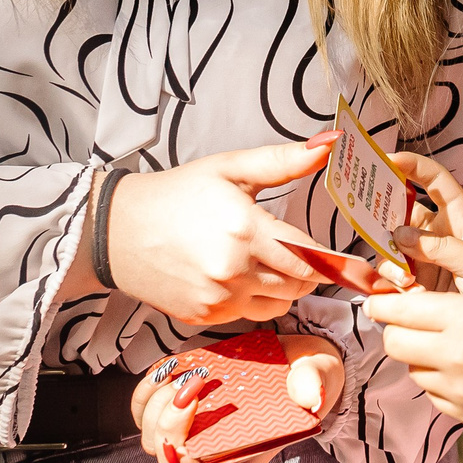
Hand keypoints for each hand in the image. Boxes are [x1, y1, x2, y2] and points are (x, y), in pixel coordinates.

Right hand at [100, 141, 334, 327]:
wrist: (116, 231)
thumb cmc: (175, 195)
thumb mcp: (229, 169)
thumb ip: (282, 161)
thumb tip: (329, 145)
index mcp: (245, 230)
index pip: (309, 256)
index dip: (331, 259)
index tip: (346, 260)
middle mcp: (233, 271)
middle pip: (299, 284)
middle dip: (310, 271)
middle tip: (303, 254)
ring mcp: (218, 299)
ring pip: (279, 306)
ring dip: (285, 288)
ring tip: (269, 263)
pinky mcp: (204, 317)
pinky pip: (251, 316)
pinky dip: (257, 300)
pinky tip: (241, 277)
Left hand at [133, 333, 344, 462]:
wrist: (293, 356)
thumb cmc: (308, 377)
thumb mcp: (320, 378)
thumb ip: (314, 386)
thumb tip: (310, 398)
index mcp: (245, 460)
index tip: (189, 451)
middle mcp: (213, 453)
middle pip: (172, 459)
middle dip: (170, 426)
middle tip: (194, 386)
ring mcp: (192, 432)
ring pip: (152, 436)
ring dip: (157, 406)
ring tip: (186, 374)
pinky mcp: (177, 407)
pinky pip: (145, 410)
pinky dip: (147, 391)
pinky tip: (168, 369)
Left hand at [365, 286, 462, 440]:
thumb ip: (454, 308)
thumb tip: (407, 310)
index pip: (400, 310)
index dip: (383, 304)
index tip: (377, 300)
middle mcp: (456, 355)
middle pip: (394, 343)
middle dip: (395, 330)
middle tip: (407, 322)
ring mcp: (458, 390)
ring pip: (412, 369)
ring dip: (420, 356)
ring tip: (451, 346)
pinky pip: (432, 393)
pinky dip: (439, 380)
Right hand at [390, 150, 462, 299]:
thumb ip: (441, 246)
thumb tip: (400, 235)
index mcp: (460, 220)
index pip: (436, 183)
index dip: (415, 167)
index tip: (391, 159)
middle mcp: (437, 237)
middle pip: (402, 214)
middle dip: (384, 213)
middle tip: (369, 215)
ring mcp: (423, 262)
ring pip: (390, 248)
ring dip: (390, 258)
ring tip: (406, 279)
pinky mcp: (414, 287)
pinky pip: (390, 278)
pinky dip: (391, 284)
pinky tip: (406, 293)